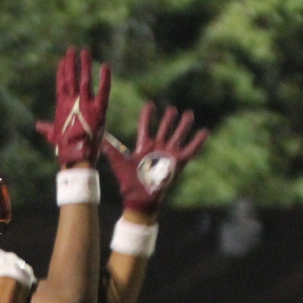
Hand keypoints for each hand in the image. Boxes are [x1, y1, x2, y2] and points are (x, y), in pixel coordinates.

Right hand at [34, 46, 109, 166]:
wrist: (77, 158)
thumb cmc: (65, 150)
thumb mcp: (54, 136)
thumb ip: (47, 129)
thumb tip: (38, 125)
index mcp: (62, 107)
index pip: (62, 85)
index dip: (62, 73)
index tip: (62, 61)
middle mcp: (73, 103)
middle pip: (71, 78)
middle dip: (71, 64)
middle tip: (71, 49)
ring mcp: (85, 105)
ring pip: (85, 80)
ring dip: (84, 65)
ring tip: (84, 51)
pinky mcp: (99, 110)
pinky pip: (104, 91)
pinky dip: (105, 79)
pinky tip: (105, 66)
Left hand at [103, 102, 208, 218]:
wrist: (139, 198)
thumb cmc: (128, 182)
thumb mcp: (118, 162)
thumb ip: (111, 149)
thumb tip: (98, 138)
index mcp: (143, 146)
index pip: (146, 126)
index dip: (148, 115)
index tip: (150, 104)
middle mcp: (157, 148)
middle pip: (165, 129)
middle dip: (169, 119)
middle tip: (173, 109)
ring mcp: (168, 154)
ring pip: (178, 135)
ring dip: (183, 125)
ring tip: (189, 114)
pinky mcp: (177, 163)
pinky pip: (190, 150)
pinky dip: (198, 141)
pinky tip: (205, 131)